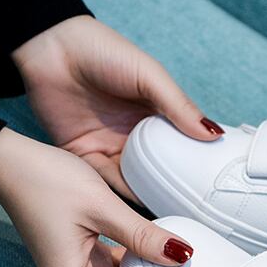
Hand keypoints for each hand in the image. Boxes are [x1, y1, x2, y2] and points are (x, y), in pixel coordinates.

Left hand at [11, 15, 223, 200]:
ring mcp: (109, 146)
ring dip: (150, 198)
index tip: (217, 186)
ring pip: (135, 180)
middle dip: (176, 188)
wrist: (48, 47)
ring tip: (176, 220)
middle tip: (200, 213)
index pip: (181, 144)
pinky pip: (105, 182)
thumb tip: (213, 135)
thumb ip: (179, 107)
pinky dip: (121, 198)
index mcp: (154, 113)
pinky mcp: (84, 156)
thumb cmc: (102, 51)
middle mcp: (134, 134)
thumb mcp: (149, 76)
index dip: (197, 162)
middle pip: (160, 168)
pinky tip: (140, 214)